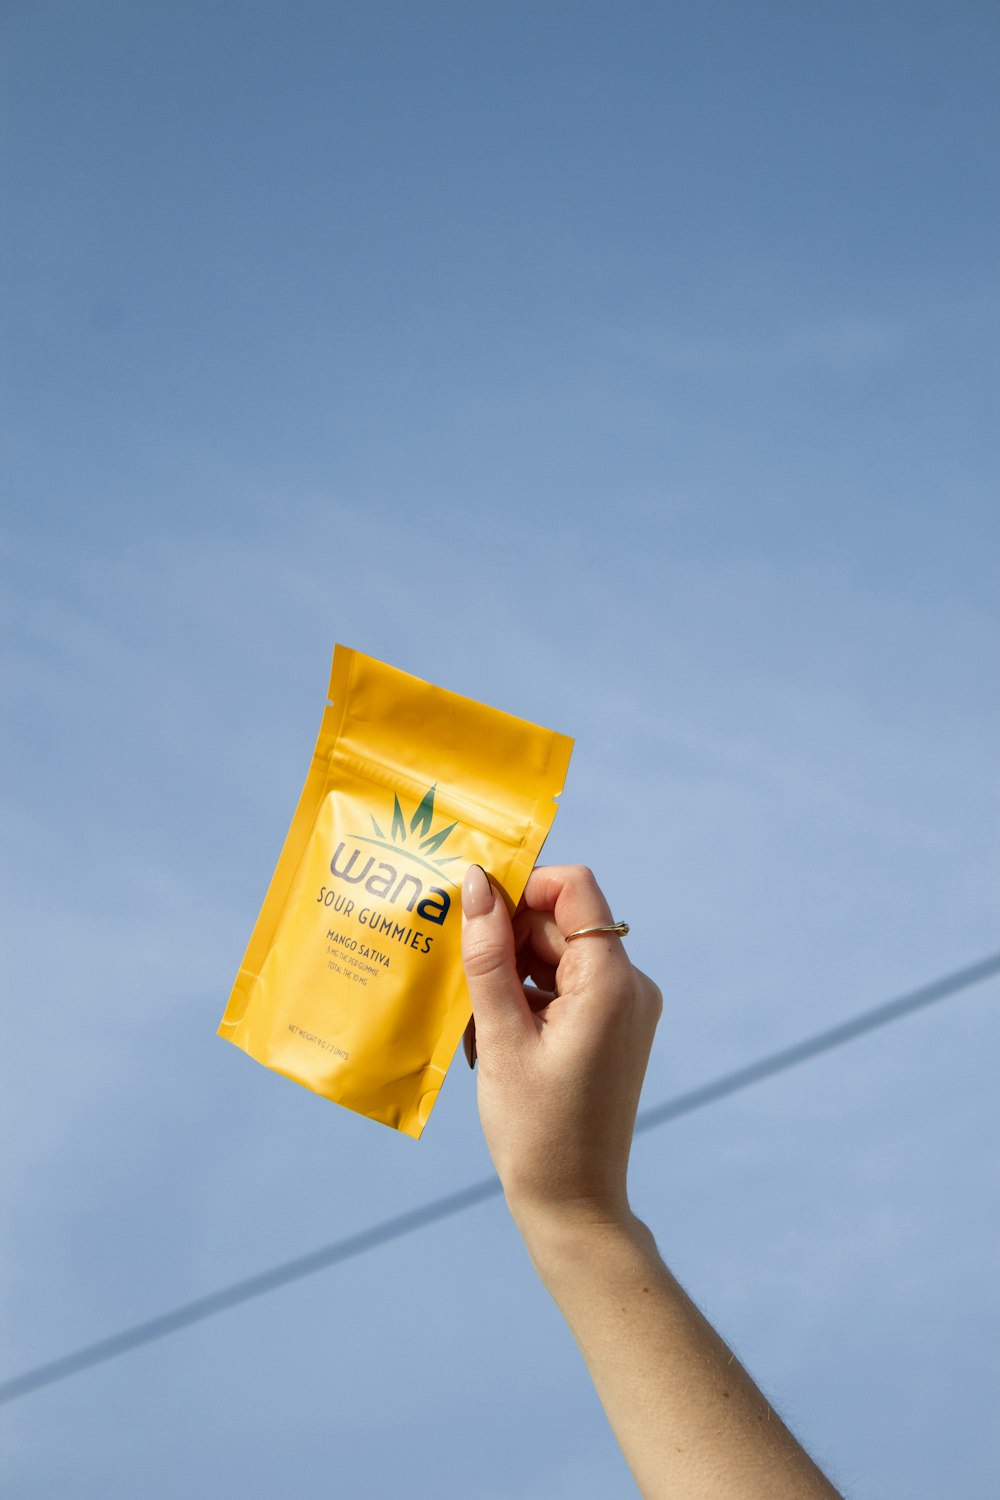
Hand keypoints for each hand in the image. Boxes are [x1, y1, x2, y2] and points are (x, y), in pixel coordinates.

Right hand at [460, 863, 661, 1234]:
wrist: (574, 1205)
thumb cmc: (536, 1131)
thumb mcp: (501, 1038)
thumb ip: (487, 956)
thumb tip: (476, 885)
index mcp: (612, 982)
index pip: (573, 888)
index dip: (522, 886)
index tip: (473, 909)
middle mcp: (630, 986)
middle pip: (560, 922)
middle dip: (505, 937)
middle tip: (456, 971)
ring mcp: (624, 1008)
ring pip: (556, 954)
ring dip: (509, 971)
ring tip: (473, 1019)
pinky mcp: (611, 1027)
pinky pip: (563, 985)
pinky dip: (525, 997)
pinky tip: (492, 1035)